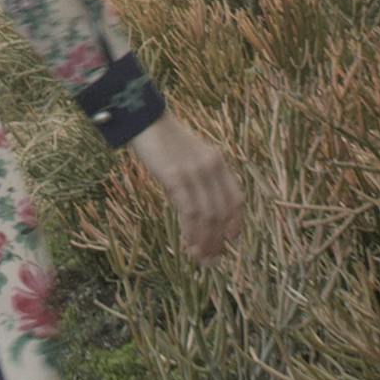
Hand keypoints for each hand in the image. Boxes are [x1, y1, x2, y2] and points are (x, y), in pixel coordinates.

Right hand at [127, 112, 243, 264]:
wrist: (142, 119)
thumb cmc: (163, 141)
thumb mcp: (188, 158)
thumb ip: (199, 180)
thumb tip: (197, 215)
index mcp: (218, 162)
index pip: (236, 199)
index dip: (236, 223)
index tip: (229, 241)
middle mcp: (211, 167)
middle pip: (222, 212)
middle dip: (217, 240)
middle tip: (210, 259)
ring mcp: (195, 172)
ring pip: (207, 216)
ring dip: (204, 241)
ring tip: (198, 258)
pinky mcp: (176, 176)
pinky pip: (189, 211)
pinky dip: (190, 231)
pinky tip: (186, 243)